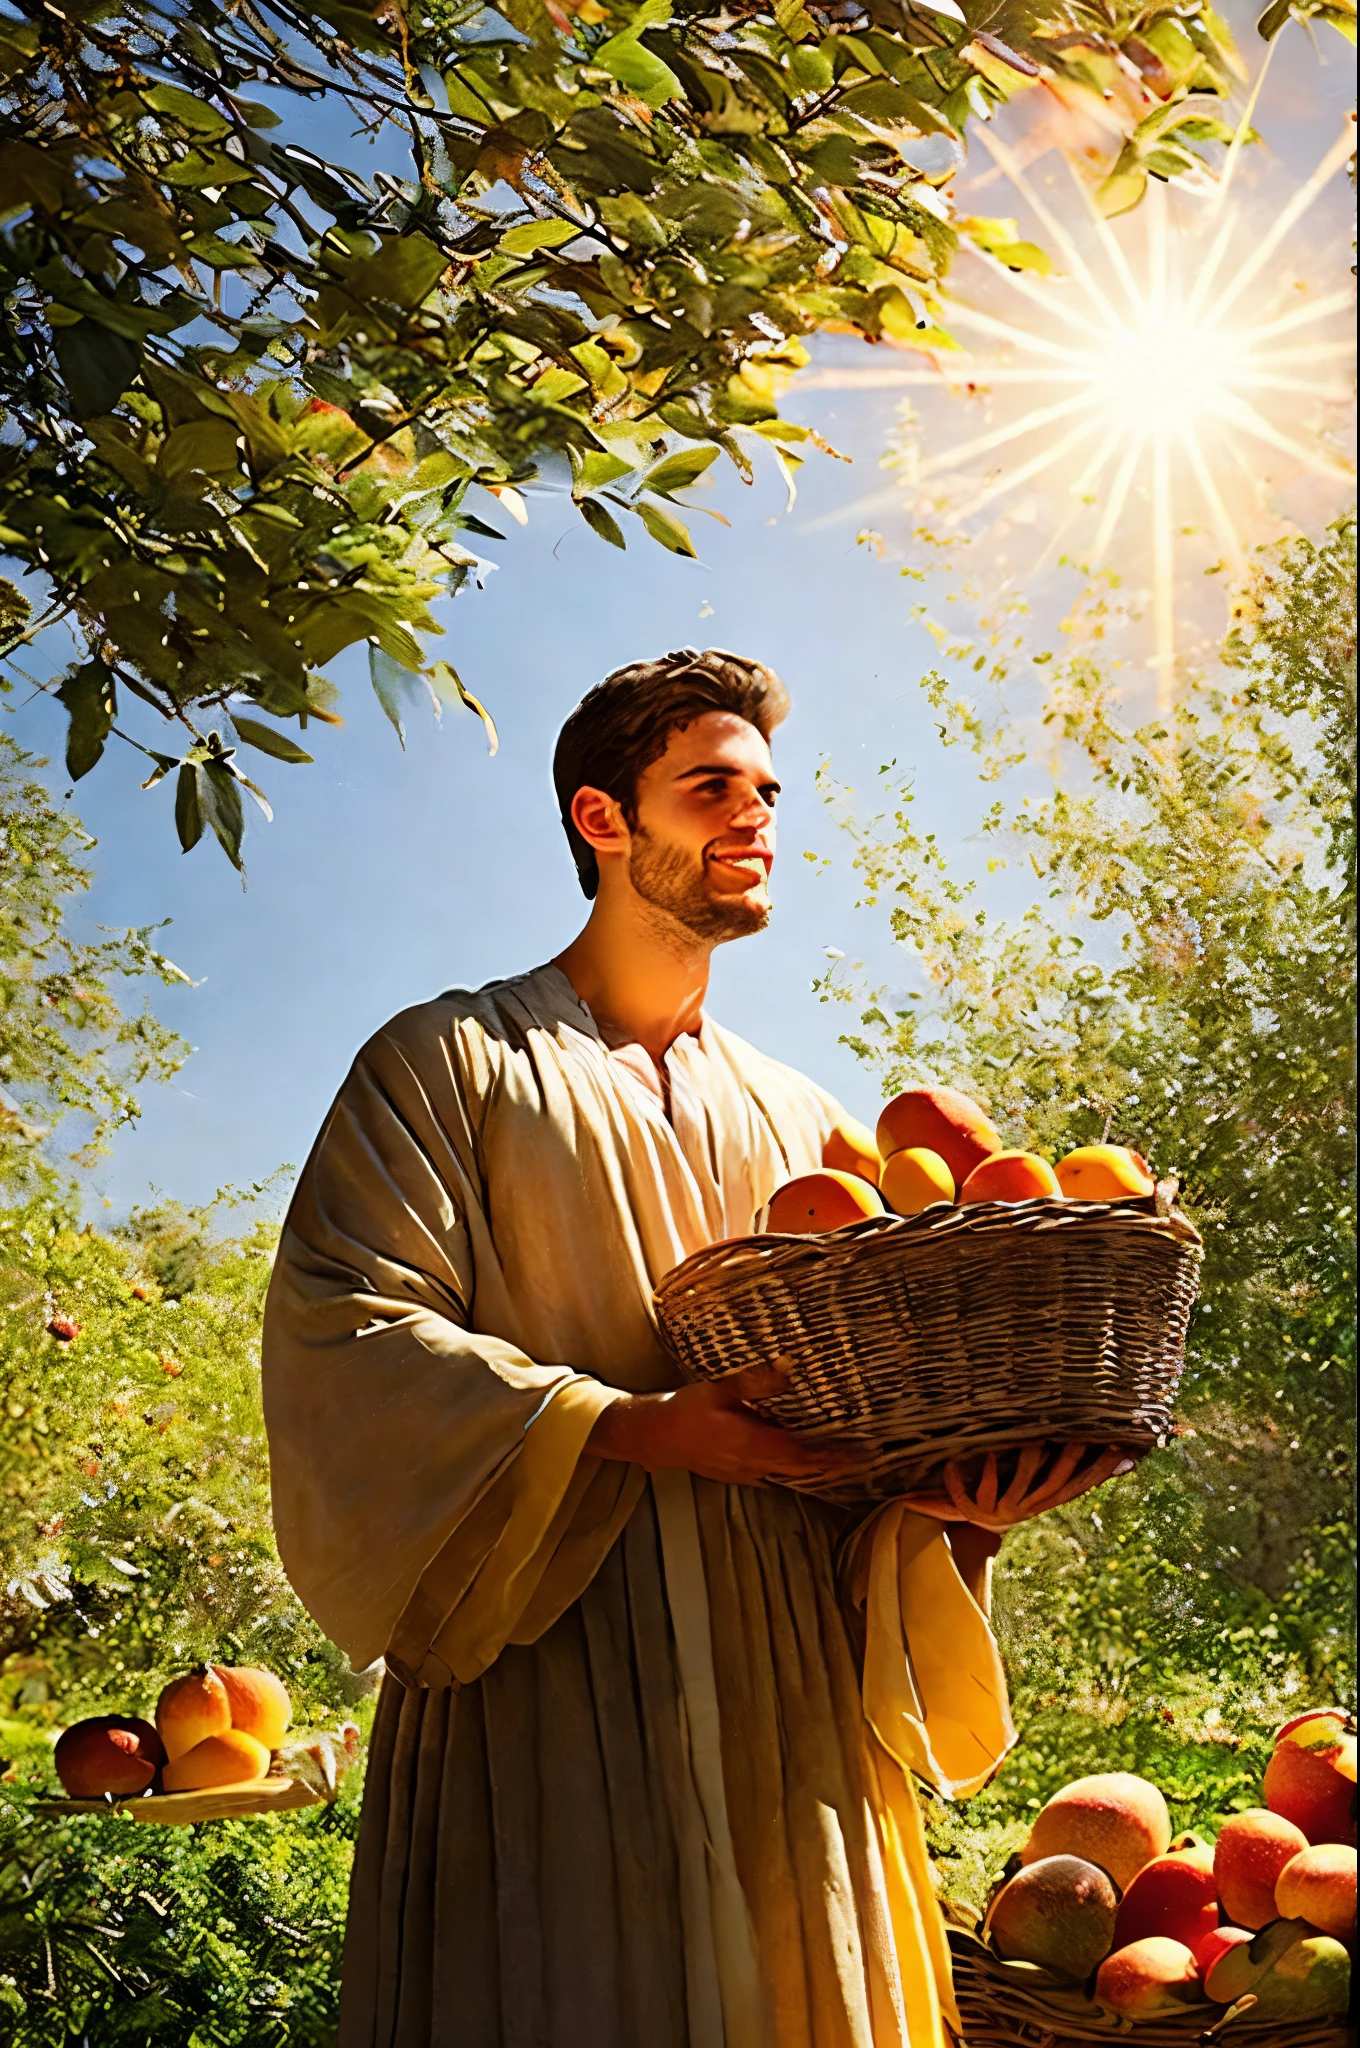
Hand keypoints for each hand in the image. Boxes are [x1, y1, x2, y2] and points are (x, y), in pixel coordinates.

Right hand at [586, 1364, 856, 1486]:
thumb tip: (791, 1367)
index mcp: (756, 1445)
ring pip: (791, 1472)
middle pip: (805, 1468)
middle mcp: (755, 1464)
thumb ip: (758, 1381)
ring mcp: (746, 1472)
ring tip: (840, 1455)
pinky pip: (775, 1470)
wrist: (654, 1436)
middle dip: (835, 1463)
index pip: (807, 1456)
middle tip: (862, 1456)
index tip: (863, 1453)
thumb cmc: (684, 1411)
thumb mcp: (721, 1389)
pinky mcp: (737, 1471)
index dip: (837, 1456)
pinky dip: (794, 1464)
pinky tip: (799, 1453)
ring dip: (816, 1465)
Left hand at [903, 1441, 1138, 1532]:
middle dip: (1069, 1462)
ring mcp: (1003, 1508)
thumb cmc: (1016, 1493)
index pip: (1082, 1482)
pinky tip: (986, 1453)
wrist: (975, 1523)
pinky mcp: (976, 1508)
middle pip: (1055, 1485)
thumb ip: (1074, 1469)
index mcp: (1047, 1498)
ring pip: (1020, 1485)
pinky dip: (984, 1471)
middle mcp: (1029, 1505)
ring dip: (1027, 1463)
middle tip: (1080, 1438)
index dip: (1101, 1467)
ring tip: (1032, 1441)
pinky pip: (982, 1490)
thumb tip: (1126, 1457)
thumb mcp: (1044, 1484)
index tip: (1120, 1444)